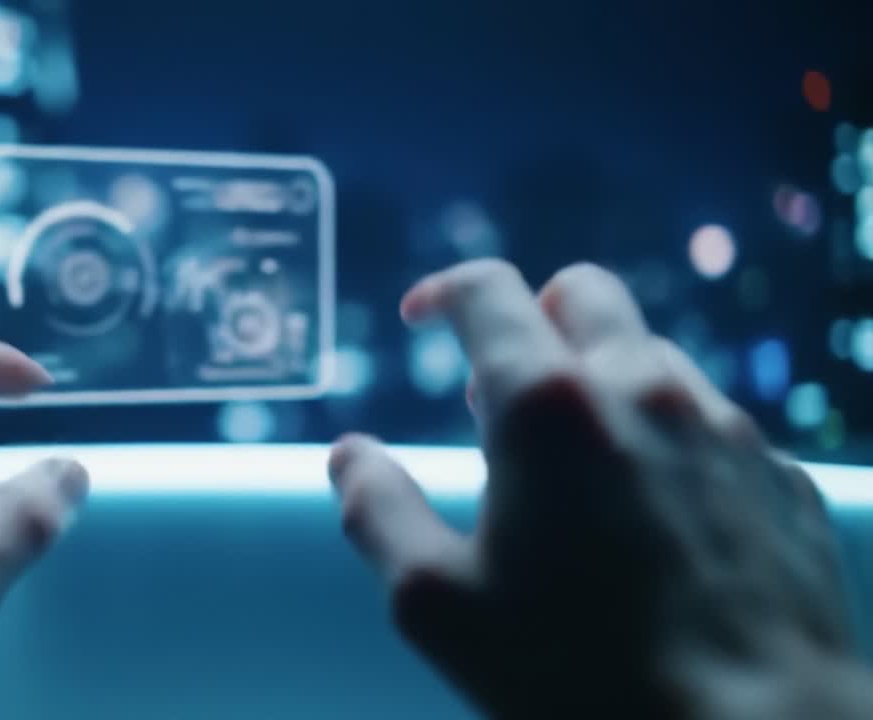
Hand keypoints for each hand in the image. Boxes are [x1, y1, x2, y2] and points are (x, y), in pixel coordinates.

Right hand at [329, 261, 864, 717]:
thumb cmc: (581, 679)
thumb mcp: (439, 605)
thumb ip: (379, 512)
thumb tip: (350, 455)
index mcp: (547, 408)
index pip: (489, 293)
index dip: (444, 292)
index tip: (425, 314)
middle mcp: (644, 391)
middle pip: (583, 293)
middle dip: (533, 318)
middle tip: (501, 390)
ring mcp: (726, 430)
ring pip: (654, 355)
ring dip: (603, 378)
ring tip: (577, 460)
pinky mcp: (781, 478)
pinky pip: (715, 422)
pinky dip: (669, 436)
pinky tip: (652, 511)